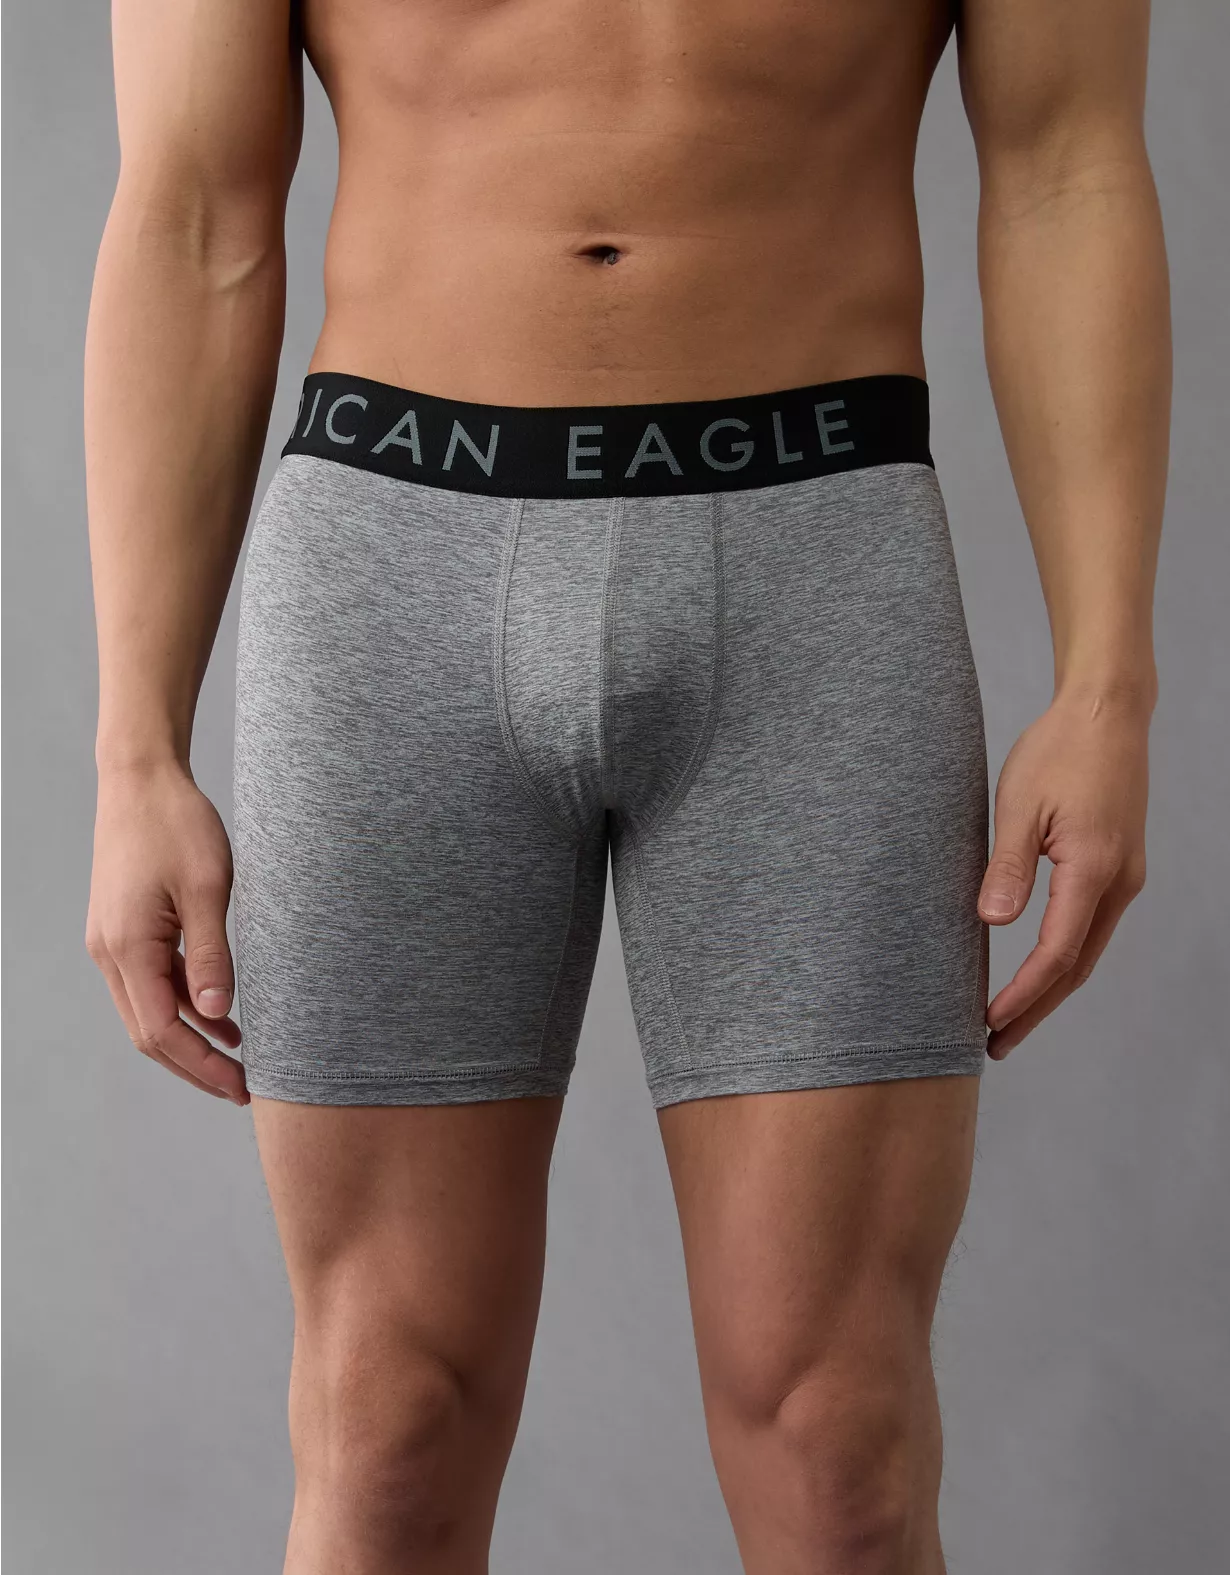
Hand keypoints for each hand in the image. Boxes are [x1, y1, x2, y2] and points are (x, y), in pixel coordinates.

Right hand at [86, 763, 248, 1102]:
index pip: (162, 1031)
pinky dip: (186, 1004)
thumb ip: (213, 954)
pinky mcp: (125, 929)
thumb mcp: (207, 888)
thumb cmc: (177, 825)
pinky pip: (153, 982)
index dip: (201, 1066)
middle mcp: (110, 953)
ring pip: (150, 1011)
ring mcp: (114, 942)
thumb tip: (217, 1015)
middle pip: (150, 1033)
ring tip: (240, 1059)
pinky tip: (222, 1015)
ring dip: (192, 1038)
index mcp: (128, 948)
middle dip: (195, 1065)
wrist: (141, 779)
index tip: (242, 1086)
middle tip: (243, 1088)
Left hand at [977, 688, 1150, 1057]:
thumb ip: (1008, 867)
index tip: (989, 1022)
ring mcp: (1125, 875)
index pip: (1057, 953)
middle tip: (995, 1045)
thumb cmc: (1058, 751)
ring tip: (1010, 1020)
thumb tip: (993, 923)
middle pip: (1078, 966)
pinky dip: (1064, 958)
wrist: (1107, 712)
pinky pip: (1092, 926)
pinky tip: (1040, 971)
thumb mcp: (1018, 805)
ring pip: (1088, 949)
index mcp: (1093, 869)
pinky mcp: (1120, 866)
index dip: (1023, 994)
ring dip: (1051, 989)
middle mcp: (1119, 881)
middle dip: (1036, 1010)